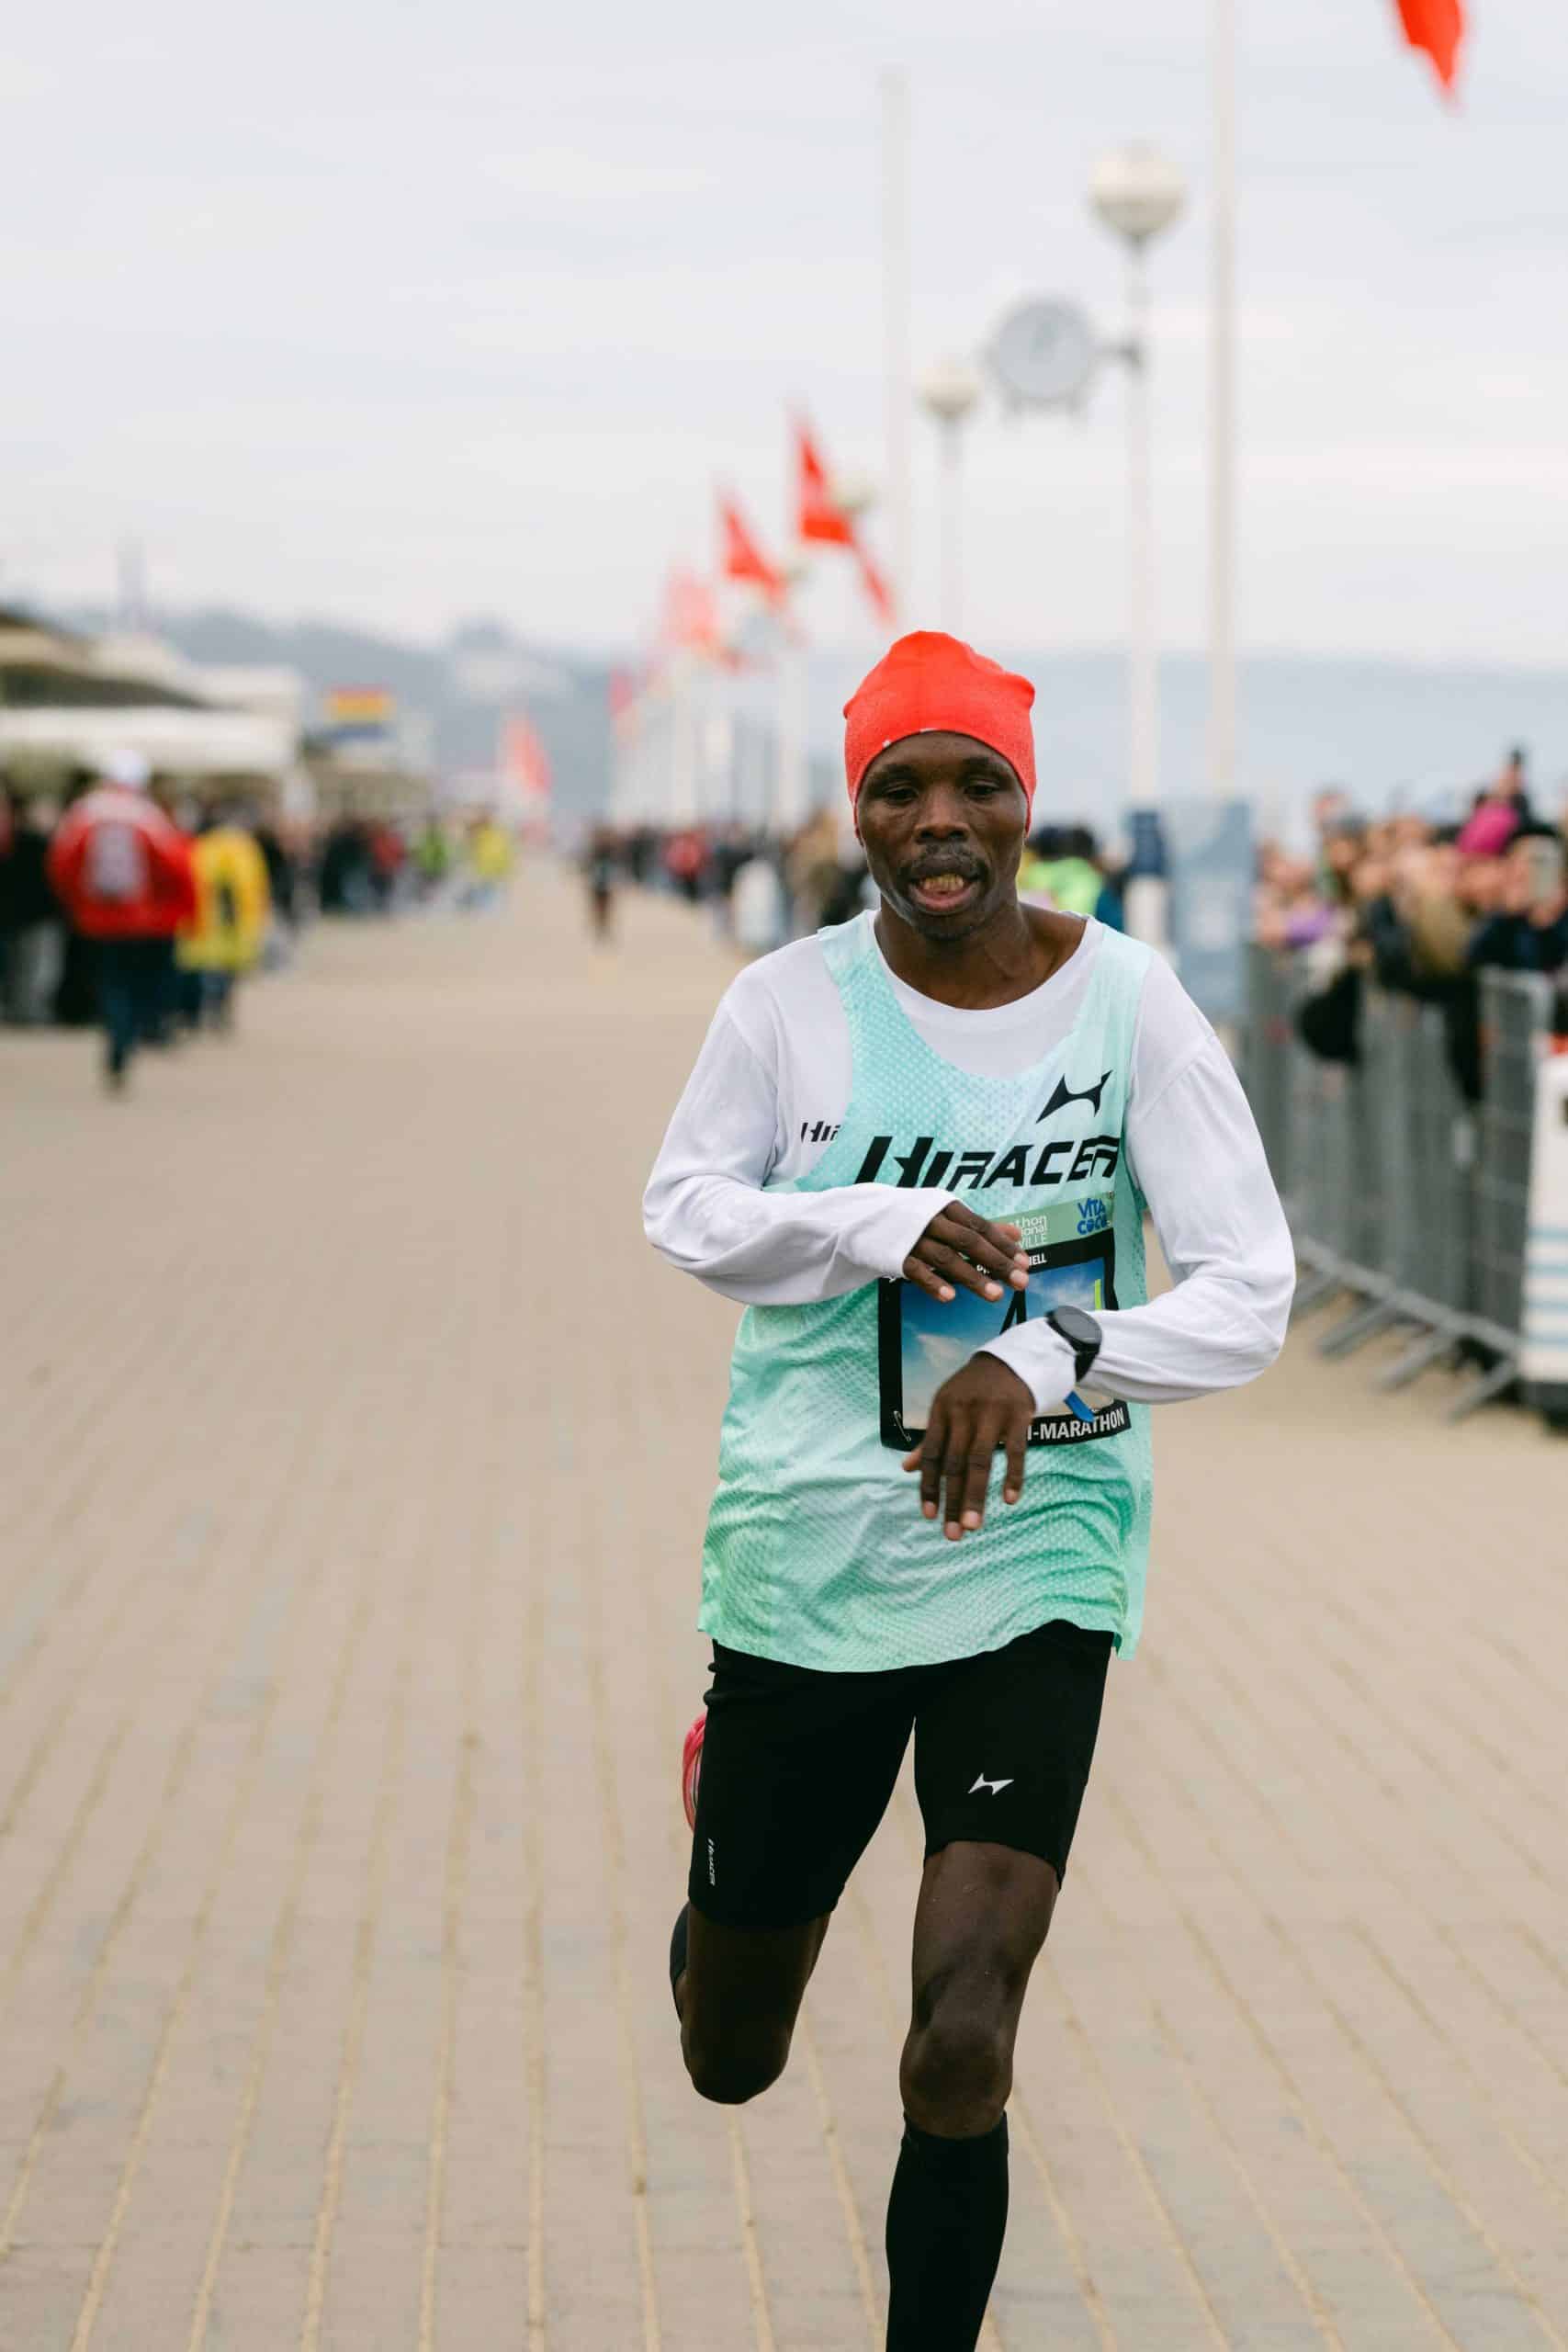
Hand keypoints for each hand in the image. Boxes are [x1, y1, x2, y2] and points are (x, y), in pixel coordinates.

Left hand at [901, 1354, 1033, 1541]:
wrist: (1011, 1360)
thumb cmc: (972, 1390)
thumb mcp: (946, 1407)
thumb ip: (930, 1439)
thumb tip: (906, 1469)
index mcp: (942, 1411)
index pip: (932, 1454)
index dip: (929, 1486)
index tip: (928, 1515)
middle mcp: (963, 1413)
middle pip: (955, 1464)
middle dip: (952, 1500)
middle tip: (952, 1534)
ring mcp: (992, 1414)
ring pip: (981, 1461)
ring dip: (976, 1496)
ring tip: (972, 1526)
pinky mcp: (1019, 1415)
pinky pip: (1016, 1451)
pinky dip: (1013, 1476)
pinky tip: (1009, 1500)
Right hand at [902, 1203, 1028, 1305]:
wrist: (862, 1217)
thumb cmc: (914, 1218)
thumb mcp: (946, 1215)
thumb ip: (981, 1226)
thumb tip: (1017, 1234)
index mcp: (946, 1206)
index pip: (981, 1226)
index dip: (1003, 1245)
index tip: (1025, 1263)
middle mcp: (930, 1218)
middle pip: (968, 1241)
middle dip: (996, 1262)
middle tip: (1020, 1281)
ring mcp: (911, 1236)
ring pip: (945, 1257)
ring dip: (972, 1276)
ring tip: (996, 1295)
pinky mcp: (893, 1254)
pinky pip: (916, 1270)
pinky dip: (933, 1282)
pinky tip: (950, 1297)